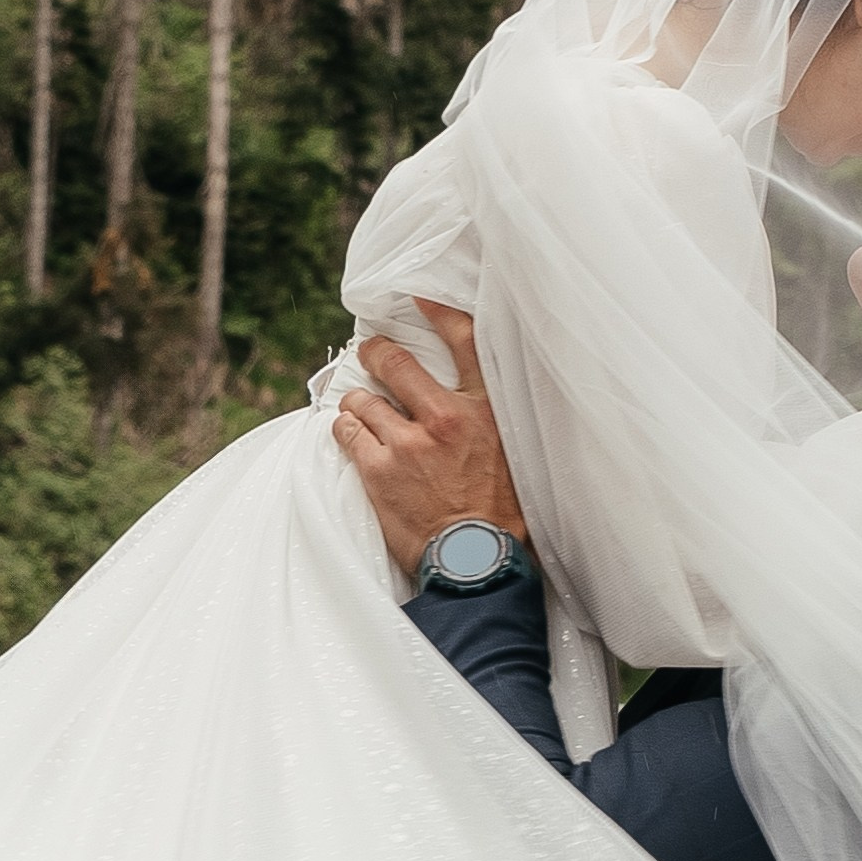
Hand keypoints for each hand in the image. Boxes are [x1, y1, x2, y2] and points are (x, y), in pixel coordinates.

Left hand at [332, 299, 527, 575]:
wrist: (479, 562)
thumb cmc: (504, 515)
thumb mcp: (516, 453)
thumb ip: (493, 419)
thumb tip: (472, 400)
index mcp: (487, 410)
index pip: (465, 341)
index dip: (438, 312)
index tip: (419, 298)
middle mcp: (445, 418)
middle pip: (395, 363)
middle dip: (376, 354)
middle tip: (370, 352)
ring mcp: (407, 442)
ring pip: (363, 400)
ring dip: (358, 402)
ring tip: (360, 410)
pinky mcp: (378, 469)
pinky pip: (346, 431)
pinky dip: (344, 430)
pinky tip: (349, 434)